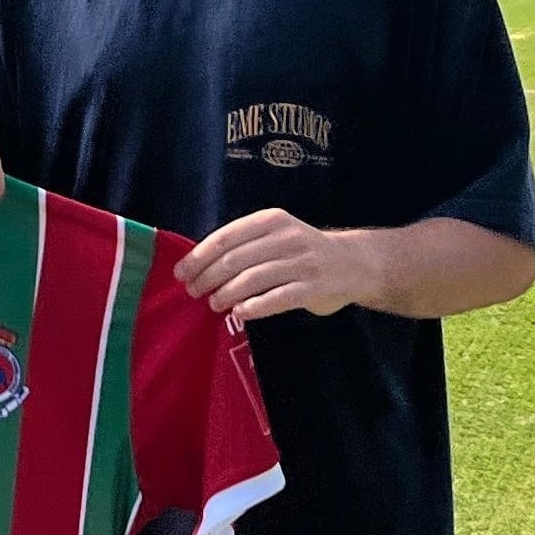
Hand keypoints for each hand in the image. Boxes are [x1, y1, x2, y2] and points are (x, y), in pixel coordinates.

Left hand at [176, 210, 384, 321]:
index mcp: (271, 220)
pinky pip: (277, 298)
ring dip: (227, 294)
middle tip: (194, 292)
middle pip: (235, 259)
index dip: (199, 256)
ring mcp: (302, 262)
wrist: (354, 262)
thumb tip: (198, 265)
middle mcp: (286, 237)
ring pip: (253, 279)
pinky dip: (255, 307)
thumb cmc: (303, 251)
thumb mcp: (276, 236)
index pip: (226, 237)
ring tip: (214, 304)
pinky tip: (240, 313)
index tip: (181, 273)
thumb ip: (246, 245)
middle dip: (207, 277)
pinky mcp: (313, 287)